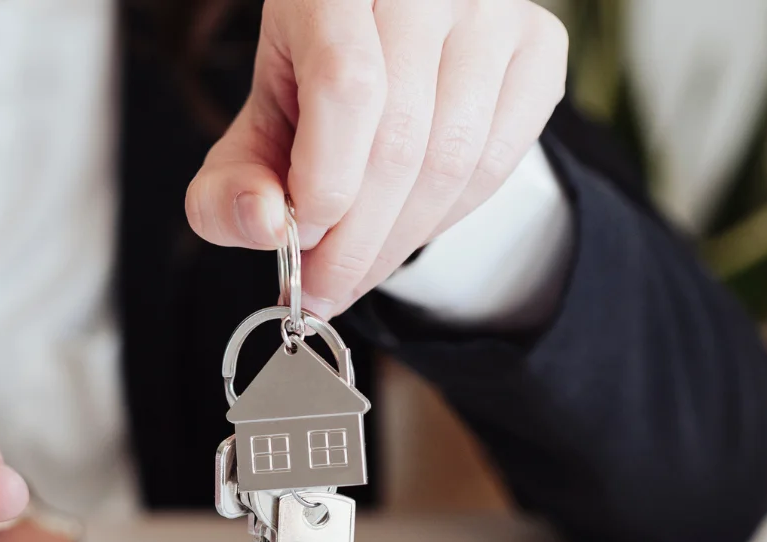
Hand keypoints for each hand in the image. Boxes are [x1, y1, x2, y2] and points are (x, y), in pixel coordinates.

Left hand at [186, 0, 567, 316]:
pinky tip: (406, 229)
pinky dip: (447, 217)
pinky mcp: (539, 44)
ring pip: (454, 157)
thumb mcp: (249, 137)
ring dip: (399, 240)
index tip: (299, 243)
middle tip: (324, 289)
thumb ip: (227, 190)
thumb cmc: (307, 95)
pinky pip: (499, 160)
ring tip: (356, 269)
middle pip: (402, 138)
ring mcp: (491, 10)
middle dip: (357, 240)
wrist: (378, 51)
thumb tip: (263, 226)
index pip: (346, 87)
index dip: (326, 183)